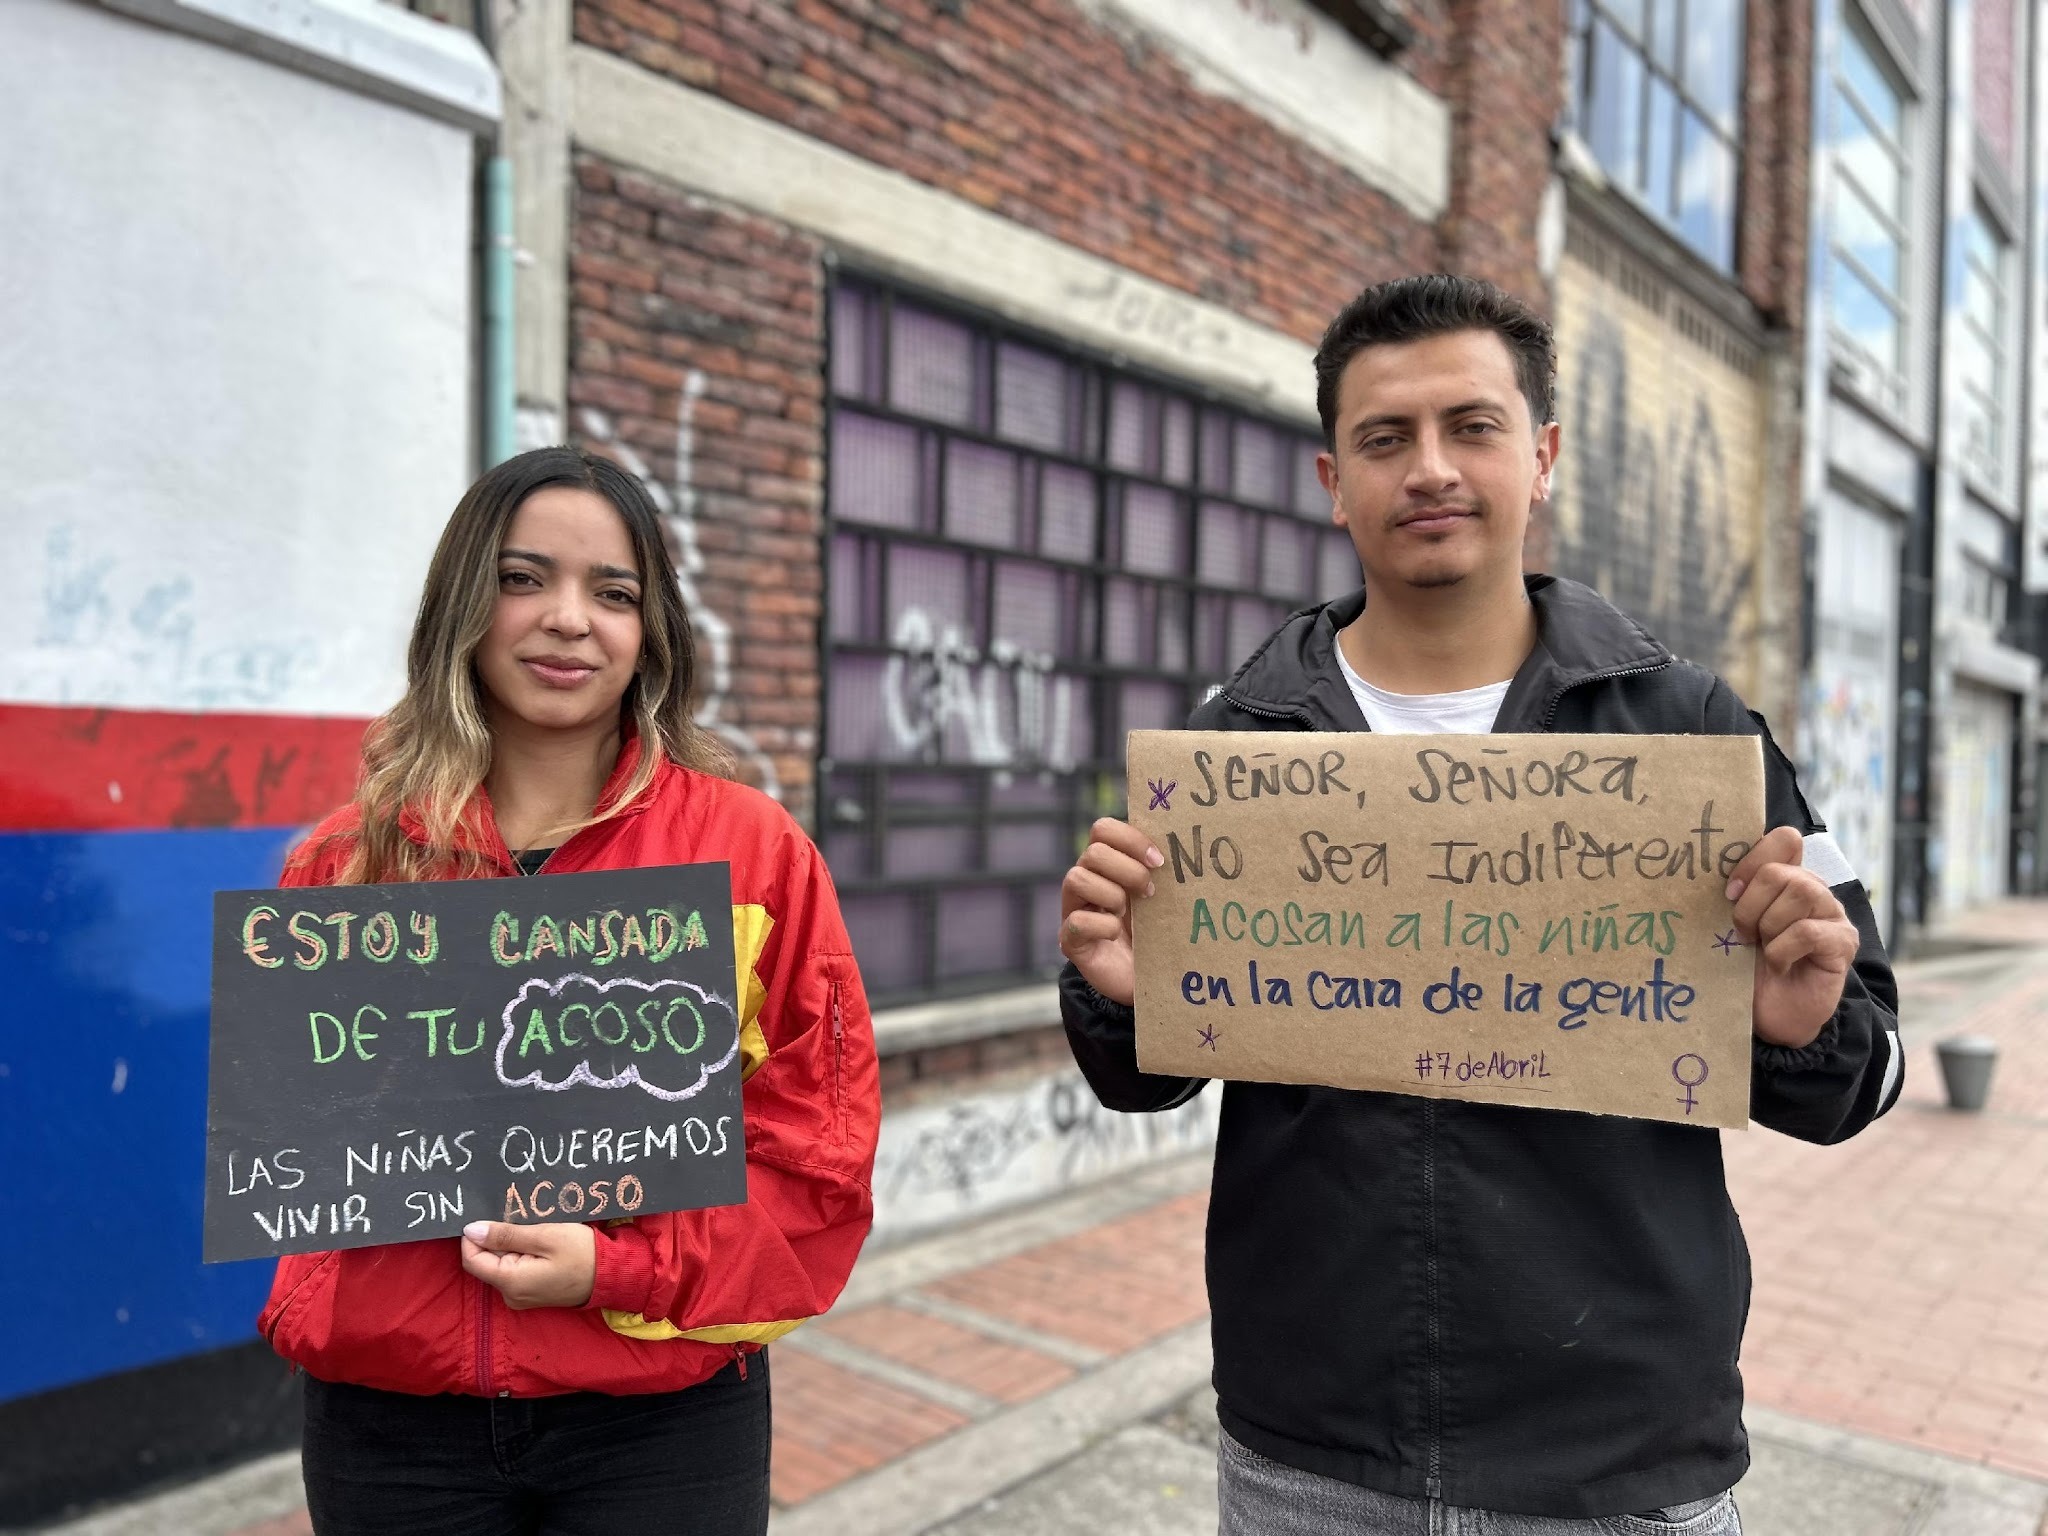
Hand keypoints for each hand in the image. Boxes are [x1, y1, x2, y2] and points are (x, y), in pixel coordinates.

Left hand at [461, 1221, 595, 1308]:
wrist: (612, 1276)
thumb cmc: (582, 1253)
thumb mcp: (545, 1236)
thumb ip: (505, 1234)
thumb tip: (470, 1230)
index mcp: (510, 1281)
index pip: (471, 1259)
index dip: (474, 1235)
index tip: (493, 1215)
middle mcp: (509, 1295)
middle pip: (485, 1261)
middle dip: (497, 1238)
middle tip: (522, 1219)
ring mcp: (520, 1296)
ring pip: (500, 1263)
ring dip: (511, 1244)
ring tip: (535, 1230)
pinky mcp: (531, 1293)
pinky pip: (514, 1270)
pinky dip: (521, 1253)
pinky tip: (540, 1242)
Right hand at [1058, 817, 1163, 1006]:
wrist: (1148, 980)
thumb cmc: (1156, 932)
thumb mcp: (1160, 896)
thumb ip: (1158, 871)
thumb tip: (1179, 840)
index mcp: (1107, 864)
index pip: (1103, 829)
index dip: (1131, 839)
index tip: (1159, 860)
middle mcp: (1086, 881)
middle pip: (1093, 851)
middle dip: (1127, 870)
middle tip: (1149, 892)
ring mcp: (1074, 909)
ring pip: (1077, 878)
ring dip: (1111, 895)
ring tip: (1128, 915)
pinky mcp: (1071, 940)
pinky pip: (1077, 921)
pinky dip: (1102, 926)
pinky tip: (1115, 935)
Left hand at [1726, 826, 1859, 1049]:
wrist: (1771, 1015)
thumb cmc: (1748, 967)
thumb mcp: (1734, 923)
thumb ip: (1737, 893)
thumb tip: (1717, 869)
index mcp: (1788, 878)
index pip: (1784, 840)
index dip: (1752, 859)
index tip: (1729, 892)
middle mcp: (1814, 890)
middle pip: (1782, 871)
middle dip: (1751, 904)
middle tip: (1743, 933)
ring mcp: (1833, 915)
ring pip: (1801, 893)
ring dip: (1768, 925)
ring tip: (1762, 949)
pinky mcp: (1843, 943)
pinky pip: (1807, 931)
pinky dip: (1782, 950)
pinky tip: (1780, 965)